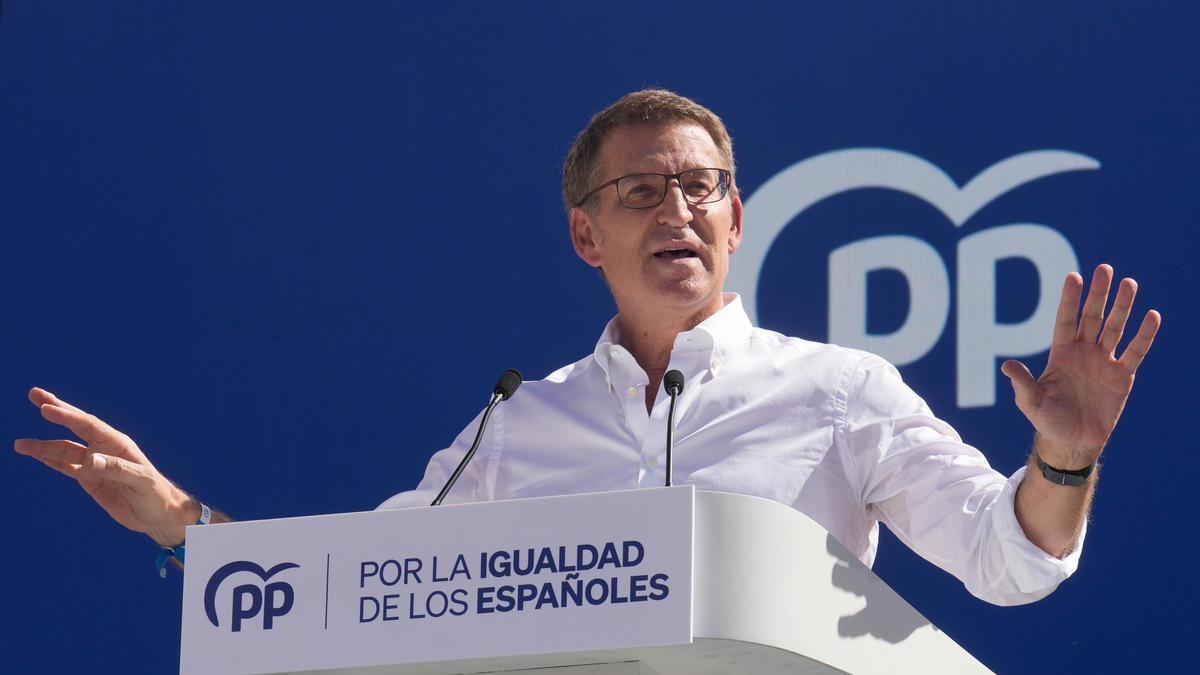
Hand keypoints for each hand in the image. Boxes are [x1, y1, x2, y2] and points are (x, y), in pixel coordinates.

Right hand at [14, 387, 196, 545]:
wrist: (158, 515)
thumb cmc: (155, 493)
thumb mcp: (141, 481)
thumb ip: (117, 469)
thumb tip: (90, 460)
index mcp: (118, 444)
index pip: (88, 425)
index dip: (67, 416)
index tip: (45, 408)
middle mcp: (103, 449)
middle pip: (75, 426)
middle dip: (56, 410)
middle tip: (34, 394)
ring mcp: (94, 464)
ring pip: (64, 450)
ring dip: (42, 447)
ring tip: (20, 444)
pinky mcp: (90, 480)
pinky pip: (66, 467)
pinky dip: (50, 461)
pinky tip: (36, 455)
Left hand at [1001, 264, 1160, 468]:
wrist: (1074, 442)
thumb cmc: (1049, 420)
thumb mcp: (1032, 403)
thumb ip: (1023, 383)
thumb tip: (1006, 366)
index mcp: (1061, 354)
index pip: (1066, 320)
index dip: (1070, 300)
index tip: (1074, 276)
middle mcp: (1084, 352)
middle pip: (1092, 317)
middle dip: (1098, 294)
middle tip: (1105, 269)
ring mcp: (1104, 362)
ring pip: (1115, 328)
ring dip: (1122, 306)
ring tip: (1129, 283)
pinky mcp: (1123, 376)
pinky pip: (1135, 352)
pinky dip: (1144, 335)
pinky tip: (1152, 315)